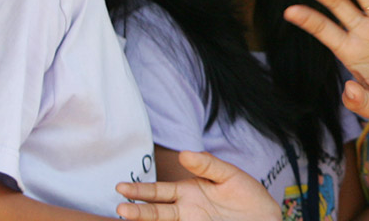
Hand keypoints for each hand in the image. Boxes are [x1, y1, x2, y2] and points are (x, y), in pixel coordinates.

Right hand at [116, 151, 278, 220]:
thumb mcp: (231, 176)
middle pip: (156, 212)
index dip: (140, 190)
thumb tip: (184, 154)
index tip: (121, 188)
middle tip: (120, 209)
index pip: (159, 191)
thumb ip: (208, 165)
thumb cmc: (248, 197)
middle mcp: (186, 211)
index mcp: (189, 192)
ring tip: (127, 217)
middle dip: (137, 211)